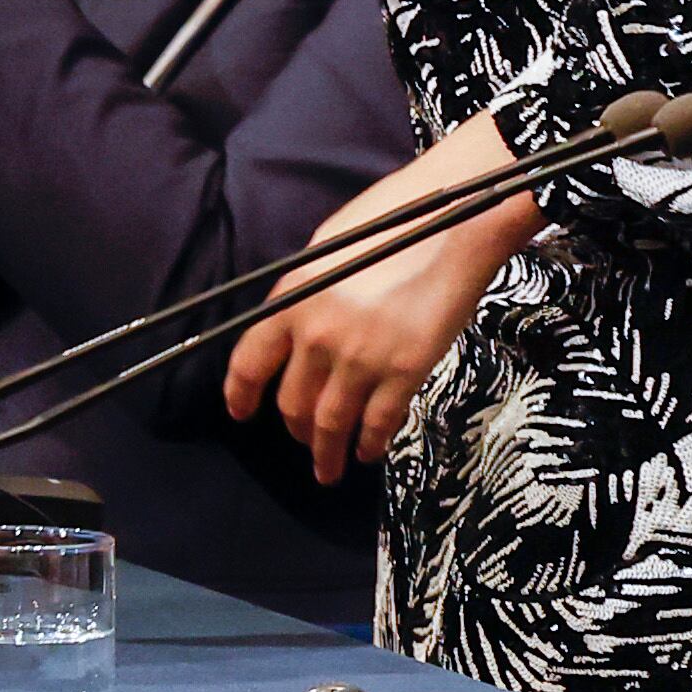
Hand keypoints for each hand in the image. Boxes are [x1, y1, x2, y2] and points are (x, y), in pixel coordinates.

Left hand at [221, 111, 533, 484]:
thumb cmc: (389, 223)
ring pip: (331, 423)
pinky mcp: (405, 371)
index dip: (240, 394)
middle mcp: (318, 333)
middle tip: (302, 439)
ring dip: (326, 452)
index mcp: (291, 298)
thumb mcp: (325, 250)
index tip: (240, 413)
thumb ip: (304, 295)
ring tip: (327, 468)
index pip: (250, 360)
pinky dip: (368, 443)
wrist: (451, 223)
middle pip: (292, 401)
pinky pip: (378, 422)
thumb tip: (293, 329)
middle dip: (294, 427)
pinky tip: (367, 452)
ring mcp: (361, 356)